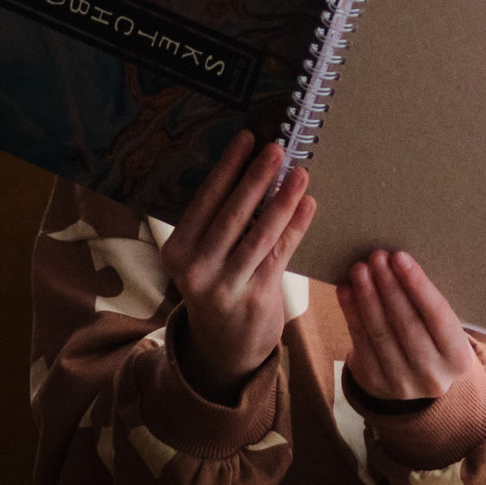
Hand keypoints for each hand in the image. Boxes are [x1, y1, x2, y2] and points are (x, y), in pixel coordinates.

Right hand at [162, 132, 315, 402]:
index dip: (228, 168)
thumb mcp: (203, 256)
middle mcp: (196, 269)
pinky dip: (296, 227)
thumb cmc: (218, 284)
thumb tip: (254, 167)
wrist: (225, 346)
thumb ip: (220, 221)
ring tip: (300, 173)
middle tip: (277, 148)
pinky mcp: (256, 298)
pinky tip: (308, 205)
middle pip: (231, 215)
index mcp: (177, 251)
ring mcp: (226, 286)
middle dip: (257, 178)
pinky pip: (280, 255)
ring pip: (259, 234)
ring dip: (283, 200)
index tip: (247, 138)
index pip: (205, 201)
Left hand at [337, 250, 477, 402]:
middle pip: (407, 323)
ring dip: (367, 296)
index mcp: (458, 358)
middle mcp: (432, 374)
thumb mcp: (443, 330)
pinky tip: (346, 290)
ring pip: (381, 332)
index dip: (418, 285)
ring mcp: (402, 382)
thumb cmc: (432, 340)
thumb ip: (428, 304)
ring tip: (359, 269)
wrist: (415, 382)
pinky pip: (361, 342)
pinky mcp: (374, 382)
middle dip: (389, 286)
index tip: (400, 257)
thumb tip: (397, 262)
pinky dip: (351, 313)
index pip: (438, 315)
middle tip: (376, 256)